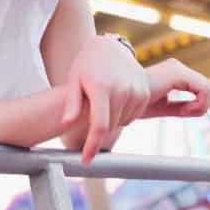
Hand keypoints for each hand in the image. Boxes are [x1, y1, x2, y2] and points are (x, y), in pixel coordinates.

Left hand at [61, 35, 150, 162]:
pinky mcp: (145, 92)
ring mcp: (136, 91)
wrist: (110, 48)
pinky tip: (114, 101)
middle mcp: (122, 90)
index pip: (98, 126)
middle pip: (109, 127)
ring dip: (111, 120)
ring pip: (121, 123)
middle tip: (89, 114)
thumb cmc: (86, 65)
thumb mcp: (74, 80)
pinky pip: (133, 115)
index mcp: (102, 88)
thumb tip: (65, 123)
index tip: (85, 160)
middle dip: (97, 129)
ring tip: (102, 103)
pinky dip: (123, 114)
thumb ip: (71, 103)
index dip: (92, 146)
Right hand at [141, 58, 209, 120]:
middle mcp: (177, 67)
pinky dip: (199, 104)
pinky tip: (183, 110)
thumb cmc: (135, 105)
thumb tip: (202, 111)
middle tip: (195, 116)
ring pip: (209, 89)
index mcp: (174, 74)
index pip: (203, 87)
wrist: (118, 103)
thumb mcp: (164, 108)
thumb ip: (182, 107)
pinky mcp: (177, 73)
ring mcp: (177, 68)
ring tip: (181, 112)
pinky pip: (204, 90)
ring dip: (200, 106)